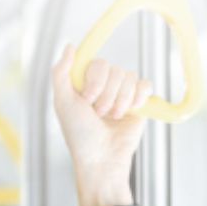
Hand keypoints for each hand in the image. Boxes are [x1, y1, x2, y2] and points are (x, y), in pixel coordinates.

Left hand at [50, 43, 152, 185]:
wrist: (101, 158)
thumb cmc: (79, 135)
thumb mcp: (62, 102)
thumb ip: (61, 72)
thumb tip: (69, 46)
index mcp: (85, 84)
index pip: (97, 63)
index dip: (95, 79)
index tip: (87, 98)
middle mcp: (104, 86)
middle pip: (114, 69)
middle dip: (106, 95)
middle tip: (99, 113)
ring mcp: (122, 94)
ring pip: (129, 77)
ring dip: (120, 100)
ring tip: (112, 117)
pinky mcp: (139, 103)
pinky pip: (145, 85)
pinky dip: (138, 98)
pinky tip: (130, 111)